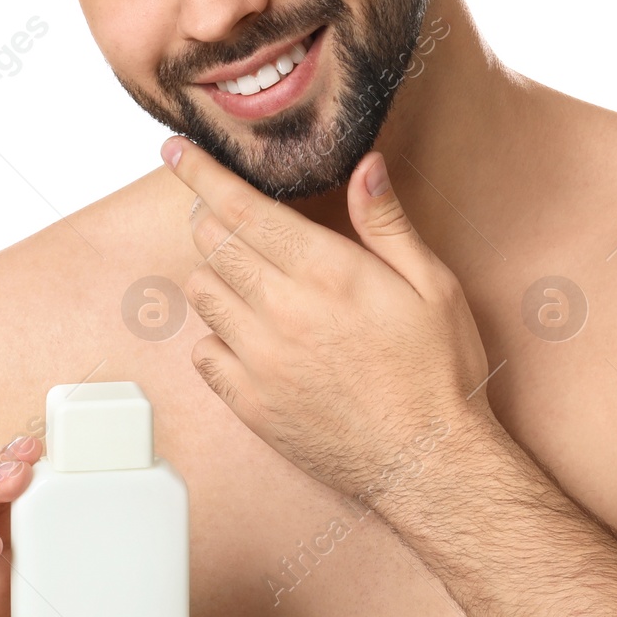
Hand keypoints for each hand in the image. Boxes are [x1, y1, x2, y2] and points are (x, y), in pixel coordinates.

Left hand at [161, 136, 492, 500]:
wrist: (429, 464)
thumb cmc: (439, 375)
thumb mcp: (433, 285)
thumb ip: (387, 223)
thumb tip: (365, 167)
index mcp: (326, 273)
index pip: (240, 207)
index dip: (202, 174)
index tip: (177, 152)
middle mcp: (281, 311)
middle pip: (211, 243)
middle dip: (210, 216)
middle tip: (229, 213)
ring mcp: (259, 361)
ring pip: (202, 293)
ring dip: (215, 272)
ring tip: (250, 276)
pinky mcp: (250, 404)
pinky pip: (204, 353)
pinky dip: (215, 334)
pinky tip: (248, 334)